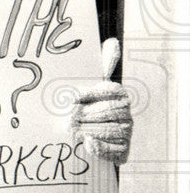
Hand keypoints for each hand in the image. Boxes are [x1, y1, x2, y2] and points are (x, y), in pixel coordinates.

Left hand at [71, 38, 132, 163]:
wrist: (84, 137)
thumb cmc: (83, 107)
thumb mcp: (88, 87)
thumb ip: (100, 66)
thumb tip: (112, 42)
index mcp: (119, 94)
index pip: (110, 90)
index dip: (91, 94)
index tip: (72, 98)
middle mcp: (126, 112)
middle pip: (107, 112)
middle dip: (85, 116)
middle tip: (66, 119)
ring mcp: (126, 132)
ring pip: (107, 130)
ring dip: (87, 131)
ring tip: (70, 131)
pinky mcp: (123, 151)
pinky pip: (113, 150)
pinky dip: (99, 148)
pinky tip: (86, 144)